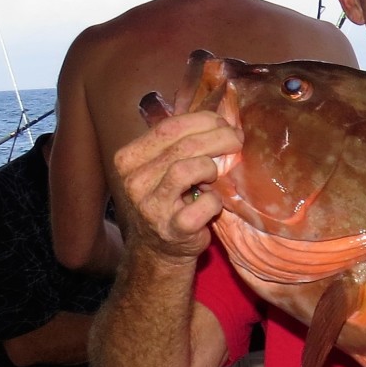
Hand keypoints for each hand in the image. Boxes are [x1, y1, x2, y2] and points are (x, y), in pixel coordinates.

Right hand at [114, 111, 241, 262]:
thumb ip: (178, 143)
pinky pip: (204, 203)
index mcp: (129, 159)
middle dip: (216, 138)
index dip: (201, 121)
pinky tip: (213, 202)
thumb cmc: (168, 201)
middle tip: (235, 140)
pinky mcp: (174, 228)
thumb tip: (218, 118)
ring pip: (186, 169)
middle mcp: (134, 181)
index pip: (168, 127)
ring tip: (215, 174)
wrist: (159, 249)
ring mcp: (152, 206)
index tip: (223, 122)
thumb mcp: (162, 168)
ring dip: (209, 167)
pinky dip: (214, 200)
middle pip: (182, 146)